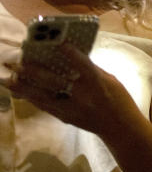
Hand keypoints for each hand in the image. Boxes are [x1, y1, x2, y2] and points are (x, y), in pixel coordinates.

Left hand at [3, 43, 134, 136]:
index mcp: (98, 83)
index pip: (82, 65)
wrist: (120, 128)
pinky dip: (32, 98)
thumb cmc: (119, 100)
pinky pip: (45, 106)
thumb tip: (73, 59)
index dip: (70, 53)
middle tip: (19, 64)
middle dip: (35, 72)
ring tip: (10, 80)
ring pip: (43, 96)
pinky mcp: (66, 117)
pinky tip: (21, 92)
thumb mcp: (111, 81)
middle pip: (55, 81)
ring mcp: (72, 108)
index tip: (58, 43)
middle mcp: (83, 95)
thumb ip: (92, 71)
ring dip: (25, 88)